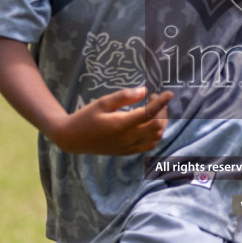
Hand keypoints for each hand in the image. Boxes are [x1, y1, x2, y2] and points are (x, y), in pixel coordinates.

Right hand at [48, 86, 172, 154]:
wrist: (73, 139)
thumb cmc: (85, 117)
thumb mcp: (102, 102)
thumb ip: (124, 96)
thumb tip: (144, 90)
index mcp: (120, 124)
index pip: (149, 114)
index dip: (161, 103)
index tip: (168, 93)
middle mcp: (127, 138)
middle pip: (157, 126)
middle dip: (162, 111)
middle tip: (155, 98)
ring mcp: (128, 147)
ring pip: (156, 138)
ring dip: (161, 123)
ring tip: (154, 110)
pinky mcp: (127, 152)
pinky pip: (149, 146)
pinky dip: (155, 134)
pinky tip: (150, 124)